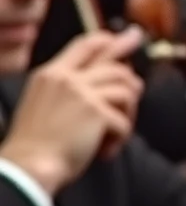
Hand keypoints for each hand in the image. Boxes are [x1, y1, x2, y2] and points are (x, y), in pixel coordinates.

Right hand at [4, 28, 142, 196]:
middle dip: (131, 80)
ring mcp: (82, 93)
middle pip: (114, 65)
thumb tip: (100, 84)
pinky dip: (120, 138)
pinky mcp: (96, 112)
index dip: (109, 40)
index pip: (84, 45)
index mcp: (50, 74)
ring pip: (126, 90)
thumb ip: (65, 90)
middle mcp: (67, 78)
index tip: (126, 38)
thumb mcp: (42, 104)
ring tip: (116, 133)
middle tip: (137, 91)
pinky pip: (123, 121)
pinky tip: (106, 151)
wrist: (28, 167)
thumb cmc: (35, 145)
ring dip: (128, 114)